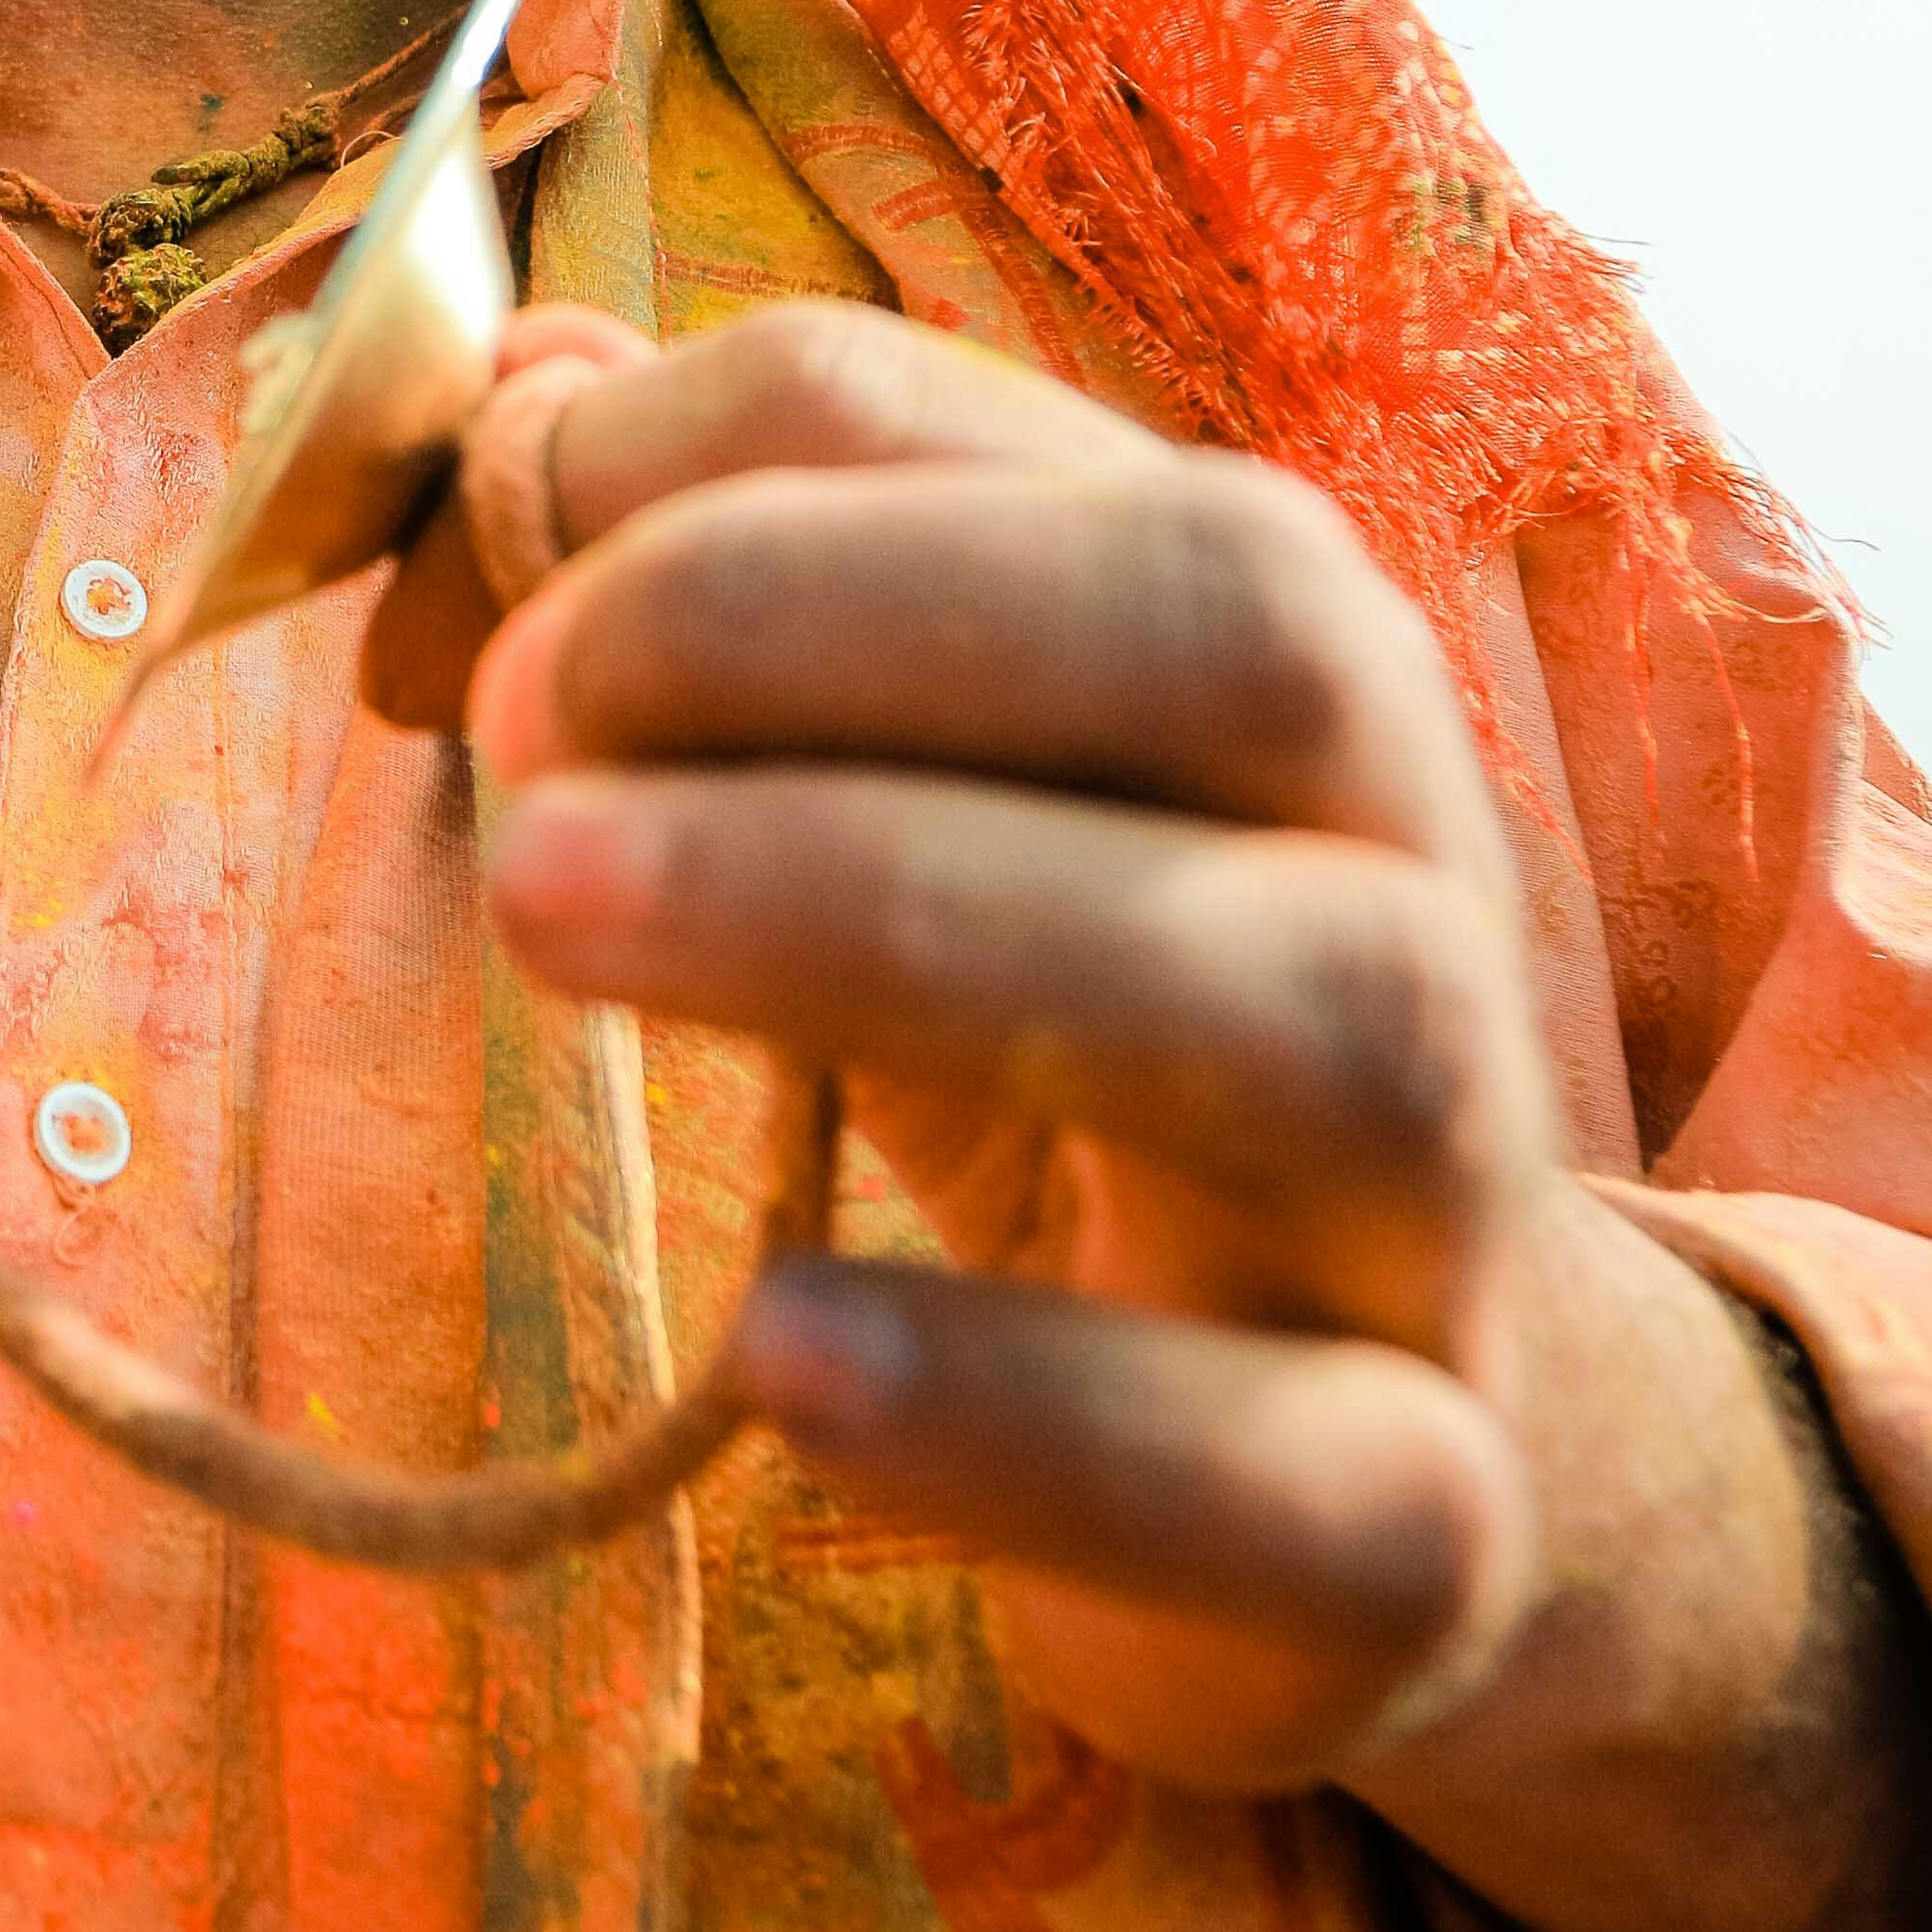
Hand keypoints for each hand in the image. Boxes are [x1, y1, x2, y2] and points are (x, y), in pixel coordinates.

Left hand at [429, 304, 1566, 1793]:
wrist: (1436, 1461)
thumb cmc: (1093, 1053)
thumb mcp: (931, 810)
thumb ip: (724, 590)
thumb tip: (517, 407)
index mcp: (1286, 674)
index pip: (1077, 470)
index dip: (747, 473)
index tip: (488, 573)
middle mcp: (1408, 881)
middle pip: (1252, 642)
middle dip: (844, 618)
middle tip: (517, 722)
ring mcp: (1444, 1209)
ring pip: (1323, 1008)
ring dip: (901, 911)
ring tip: (544, 910)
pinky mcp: (1407, 1524)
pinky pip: (1305, 1466)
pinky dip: (1038, 1406)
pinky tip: (781, 1352)